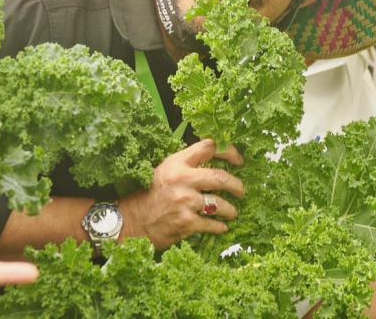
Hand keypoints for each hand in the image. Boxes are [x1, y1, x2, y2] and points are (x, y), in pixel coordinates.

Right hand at [118, 139, 243, 249]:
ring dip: (231, 210)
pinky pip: (212, 224)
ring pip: (220, 204)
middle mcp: (182, 179)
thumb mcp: (167, 170)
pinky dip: (220, 227)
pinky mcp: (186, 222)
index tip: (238, 161)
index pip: (209, 147)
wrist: (134, 220)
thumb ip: (189, 164)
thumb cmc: (153, 193)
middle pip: (220, 177)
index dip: (229, 152)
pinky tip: (222, 227)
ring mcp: (185, 202)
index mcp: (178, 163)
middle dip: (237, 185)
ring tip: (232, 213)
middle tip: (241, 191)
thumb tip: (218, 162)